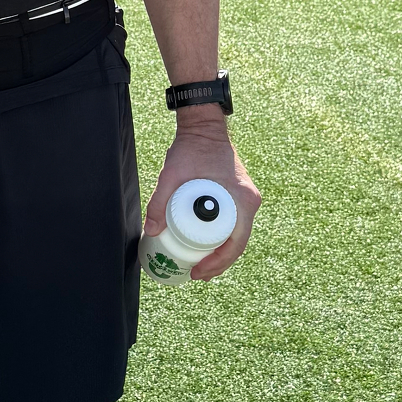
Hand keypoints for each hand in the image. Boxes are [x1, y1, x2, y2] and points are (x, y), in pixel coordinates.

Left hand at [142, 121, 260, 281]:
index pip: (236, 243)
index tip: (199, 272)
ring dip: (221, 253)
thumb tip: (151, 230)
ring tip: (200, 266)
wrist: (204, 127)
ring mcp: (246, 199)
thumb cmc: (192, 148)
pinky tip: (207, 247)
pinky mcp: (239, 196)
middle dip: (219, 264)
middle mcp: (250, 201)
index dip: (218, 263)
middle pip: (238, 243)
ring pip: (237, 235)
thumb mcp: (171, 175)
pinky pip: (234, 224)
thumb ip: (159, 202)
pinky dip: (222, 238)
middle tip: (196, 274)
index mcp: (242, 200)